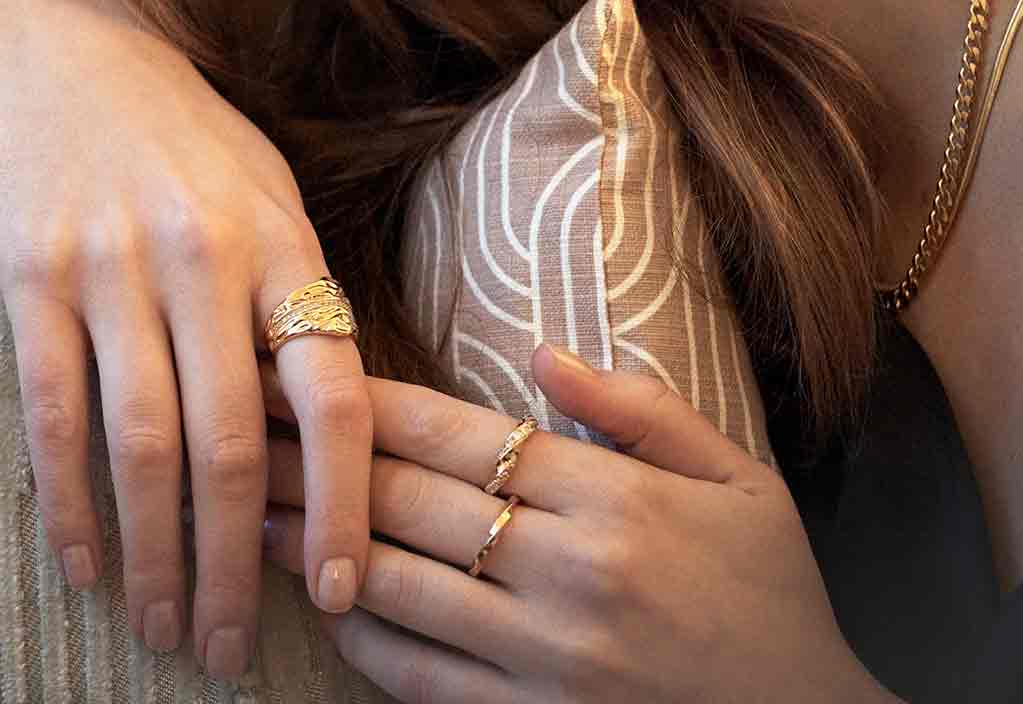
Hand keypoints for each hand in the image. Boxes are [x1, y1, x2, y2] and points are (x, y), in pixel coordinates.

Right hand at [0, 0, 373, 678]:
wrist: (46, 35)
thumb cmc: (172, 118)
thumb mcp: (259, 178)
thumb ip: (292, 283)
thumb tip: (321, 408)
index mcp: (281, 238)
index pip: (335, 394)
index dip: (345, 502)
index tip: (343, 591)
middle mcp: (206, 257)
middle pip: (234, 447)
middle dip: (236, 566)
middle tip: (224, 649)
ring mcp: (115, 265)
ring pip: (144, 445)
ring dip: (154, 554)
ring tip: (158, 626)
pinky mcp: (32, 271)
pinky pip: (54, 411)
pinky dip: (69, 501)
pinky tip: (81, 562)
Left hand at [259, 344, 899, 702]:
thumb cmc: (774, 596)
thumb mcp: (741, 478)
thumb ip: (642, 408)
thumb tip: (544, 352)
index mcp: (611, 495)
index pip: (459, 433)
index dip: (370, 402)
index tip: (304, 371)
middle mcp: (567, 570)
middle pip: (412, 502)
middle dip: (320, 459)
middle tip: (248, 428)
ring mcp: (545, 657)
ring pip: (400, 587)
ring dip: (318, 547)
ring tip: (254, 513)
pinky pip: (423, 682)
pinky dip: (365, 644)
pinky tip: (323, 609)